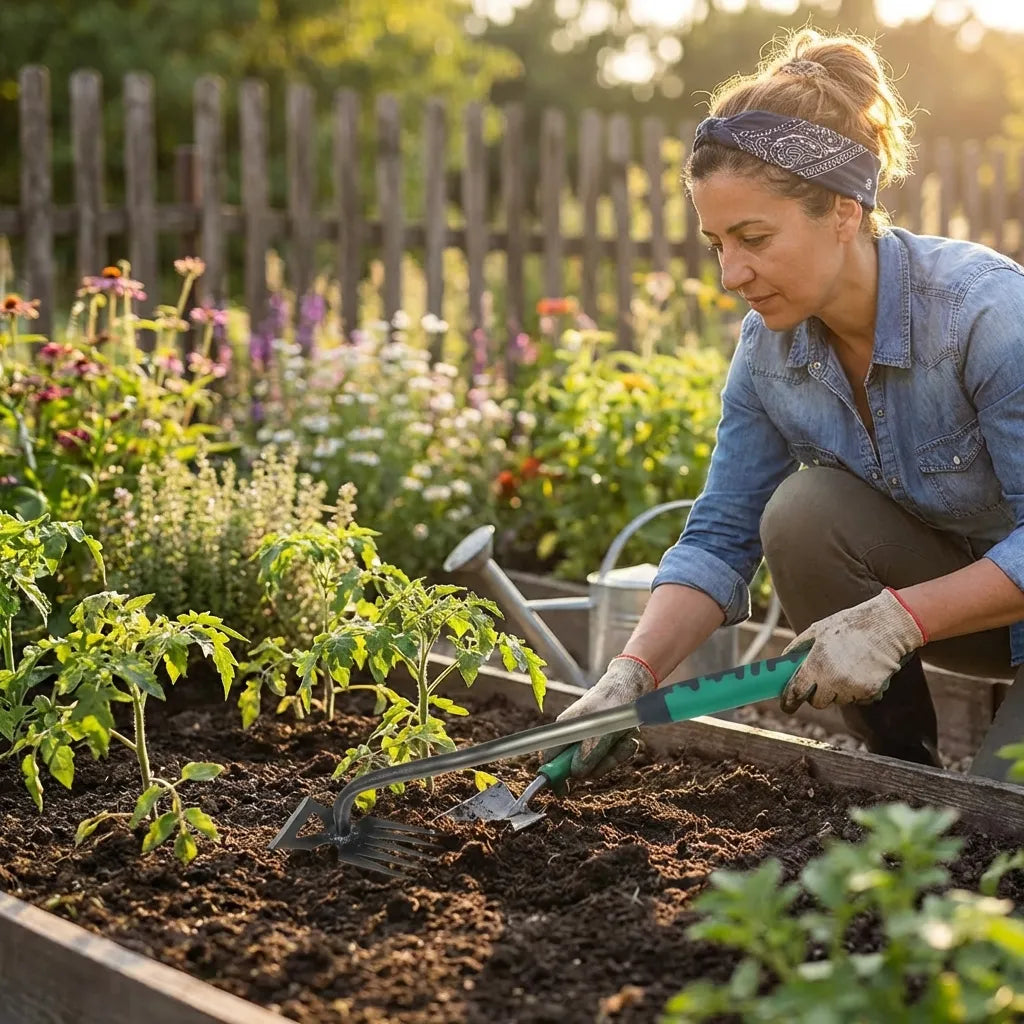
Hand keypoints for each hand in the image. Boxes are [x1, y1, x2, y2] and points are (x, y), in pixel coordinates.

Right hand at [541, 655, 656, 778]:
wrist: (631, 687)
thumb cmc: (612, 703)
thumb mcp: (601, 729)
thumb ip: (589, 752)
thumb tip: (577, 772)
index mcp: (564, 731)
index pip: (549, 758)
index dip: (554, 776)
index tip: (564, 791)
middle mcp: (574, 738)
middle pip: (578, 768)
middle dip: (600, 764)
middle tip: (613, 750)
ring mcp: (590, 741)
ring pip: (599, 764)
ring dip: (616, 754)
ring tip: (625, 737)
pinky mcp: (604, 742)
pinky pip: (612, 757)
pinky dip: (623, 748)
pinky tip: (629, 736)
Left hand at [780, 588, 926, 712]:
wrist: (886, 626)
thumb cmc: (850, 625)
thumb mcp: (817, 630)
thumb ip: (798, 647)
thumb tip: (784, 661)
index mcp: (816, 664)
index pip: (797, 691)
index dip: (789, 700)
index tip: (786, 705)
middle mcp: (832, 680)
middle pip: (817, 702)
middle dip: (816, 694)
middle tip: (821, 679)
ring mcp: (852, 688)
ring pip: (838, 701)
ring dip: (837, 691)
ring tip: (846, 667)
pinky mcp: (870, 692)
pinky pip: (857, 699)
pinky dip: (856, 691)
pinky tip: (860, 671)